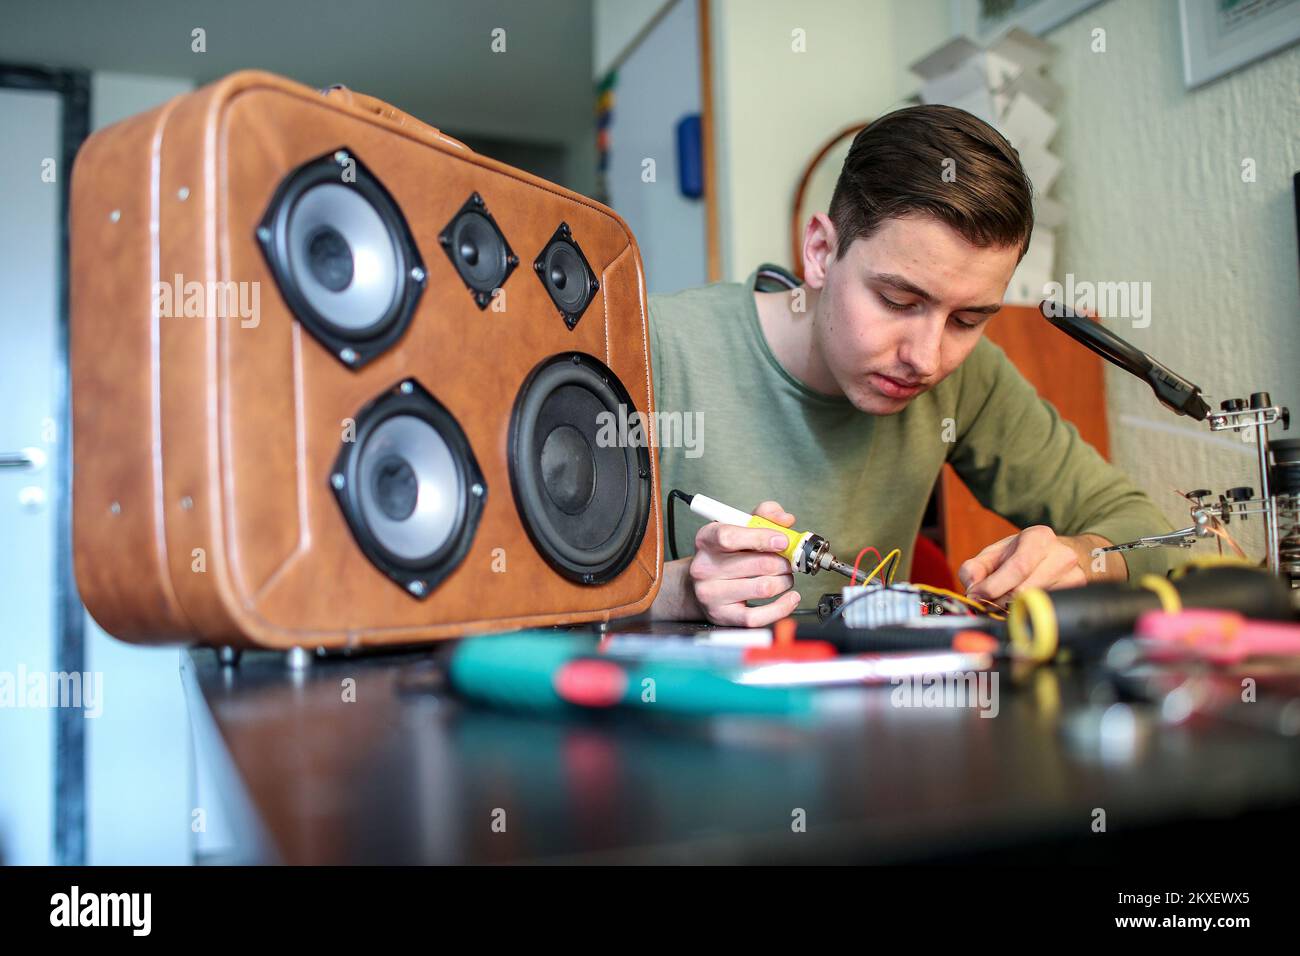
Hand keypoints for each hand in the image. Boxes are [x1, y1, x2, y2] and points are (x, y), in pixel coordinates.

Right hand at [687, 500, 801, 626]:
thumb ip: (763, 516)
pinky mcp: (722, 615)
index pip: (730, 537)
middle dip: (783, 562)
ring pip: (763, 588)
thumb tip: (785, 520)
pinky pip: (758, 616)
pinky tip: (789, 598)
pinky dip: (782, 607)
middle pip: (757, 564)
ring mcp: (711, 594)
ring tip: (785, 577)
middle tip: (788, 561)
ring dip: (785, 581)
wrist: (701, 586)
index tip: (783, 540)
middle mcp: (704, 567)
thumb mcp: (738, 527)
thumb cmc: (725, 555)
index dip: (762, 538)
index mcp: (706, 540)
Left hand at [958, 525, 1087, 603]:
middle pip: (1026, 590)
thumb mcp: (992, 555)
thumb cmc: (1020, 556)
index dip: (994, 586)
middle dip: (999, 601)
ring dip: (1012, 610)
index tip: (976, 596)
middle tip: (986, 604)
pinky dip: (1028, 614)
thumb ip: (973, 570)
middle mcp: (1061, 555)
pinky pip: (1046, 612)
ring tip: (1004, 602)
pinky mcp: (1078, 595)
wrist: (1055, 556)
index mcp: (1039, 538)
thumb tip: (973, 591)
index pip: (1018, 567)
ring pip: (1036, 605)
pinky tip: (1022, 605)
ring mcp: (1074, 576)